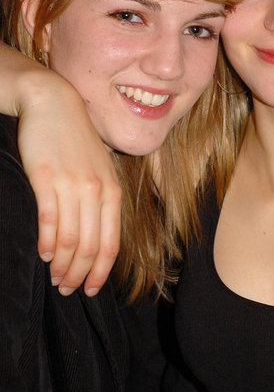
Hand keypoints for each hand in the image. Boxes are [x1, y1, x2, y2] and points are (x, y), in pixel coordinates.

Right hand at [15, 61, 120, 294]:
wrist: (53, 102)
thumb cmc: (74, 139)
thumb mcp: (98, 168)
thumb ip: (100, 199)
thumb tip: (94, 236)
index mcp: (112, 192)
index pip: (111, 243)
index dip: (101, 271)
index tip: (91, 290)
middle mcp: (97, 191)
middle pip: (92, 247)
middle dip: (80, 274)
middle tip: (66, 289)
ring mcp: (73, 185)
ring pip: (72, 239)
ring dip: (63, 264)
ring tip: (54, 278)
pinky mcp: (47, 178)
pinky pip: (51, 220)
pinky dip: (48, 242)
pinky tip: (43, 253)